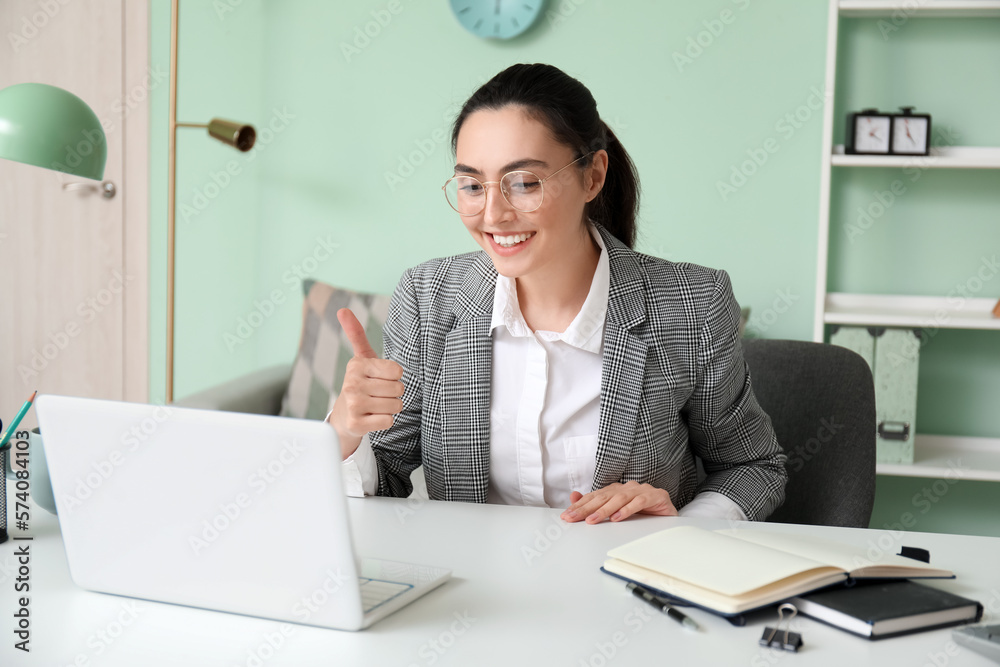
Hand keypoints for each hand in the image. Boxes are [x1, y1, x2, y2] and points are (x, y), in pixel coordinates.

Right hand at [328, 308, 404, 458]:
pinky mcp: (356, 424)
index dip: (394, 377)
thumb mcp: (361, 359)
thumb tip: (343, 310)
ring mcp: (353, 404)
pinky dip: (384, 421)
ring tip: (374, 406)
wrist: (343, 418)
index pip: (397, 371)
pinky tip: (371, 418)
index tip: (380, 379)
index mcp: (357, 365)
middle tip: (377, 395)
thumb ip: (356, 334)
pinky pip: (389, 421)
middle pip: (398, 389)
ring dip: (390, 408)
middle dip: (393, 394)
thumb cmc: (360, 385)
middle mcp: (352, 383)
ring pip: (396, 406)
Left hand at [560, 481, 677, 523]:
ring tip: (592, 520)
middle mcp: (628, 488)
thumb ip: (595, 503)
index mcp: (617, 490)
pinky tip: (618, 518)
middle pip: (604, 497)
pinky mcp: (656, 496)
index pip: (595, 497)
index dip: (580, 505)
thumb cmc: (643, 513)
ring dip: (604, 510)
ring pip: (620, 498)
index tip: (566, 515)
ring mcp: (642, 491)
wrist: (671, 515)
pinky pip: (640, 502)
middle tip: (573, 518)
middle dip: (586, 508)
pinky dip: (628, 510)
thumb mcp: (617, 510)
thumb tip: (574, 497)